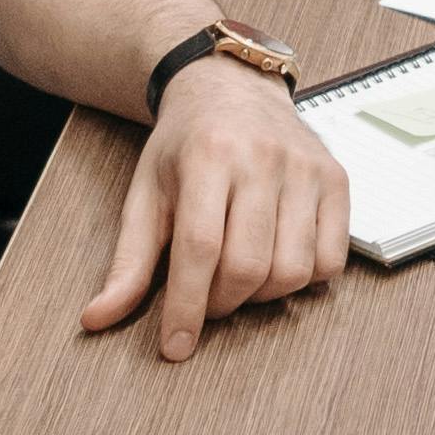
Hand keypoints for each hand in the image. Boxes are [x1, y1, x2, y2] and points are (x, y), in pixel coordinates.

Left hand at [84, 55, 349, 360]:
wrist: (232, 88)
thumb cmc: (185, 145)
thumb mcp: (146, 195)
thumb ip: (127, 262)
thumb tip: (97, 319)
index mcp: (208, 156)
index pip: (199, 248)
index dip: (187, 306)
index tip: (175, 345)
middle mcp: (263, 158)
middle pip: (247, 265)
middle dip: (222, 303)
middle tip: (207, 301)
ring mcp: (306, 168)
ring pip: (292, 270)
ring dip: (262, 296)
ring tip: (241, 279)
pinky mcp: (337, 179)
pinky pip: (329, 260)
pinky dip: (303, 280)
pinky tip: (277, 263)